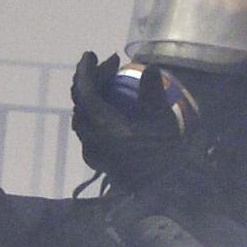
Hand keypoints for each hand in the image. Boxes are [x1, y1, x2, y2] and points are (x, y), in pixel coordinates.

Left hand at [68, 51, 188, 181]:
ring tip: (109, 80)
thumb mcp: (164, 122)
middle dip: (92, 79)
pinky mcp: (97, 159)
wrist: (162, 192)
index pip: (85, 92)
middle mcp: (92, 139)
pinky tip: (108, 106)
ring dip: (91, 94)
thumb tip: (150, 67)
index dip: (86, 70)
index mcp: (104, 127)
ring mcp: (92, 151)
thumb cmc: (165, 155)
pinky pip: (87, 129)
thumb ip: (153, 93)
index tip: (92, 54)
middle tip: (111, 64)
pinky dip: (93, 111)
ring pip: (81, 115)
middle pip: (81, 101)